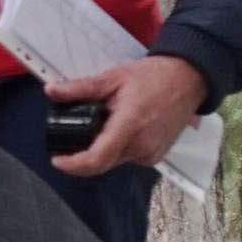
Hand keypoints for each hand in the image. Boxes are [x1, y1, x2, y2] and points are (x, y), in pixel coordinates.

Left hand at [43, 55, 208, 177]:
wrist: (189, 79)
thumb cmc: (155, 76)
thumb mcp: (114, 78)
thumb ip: (81, 88)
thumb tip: (52, 91)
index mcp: (130, 126)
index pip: (96, 159)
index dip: (73, 165)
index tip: (57, 160)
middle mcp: (142, 145)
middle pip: (102, 163)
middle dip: (83, 155)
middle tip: (72, 138)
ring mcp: (151, 153)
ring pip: (114, 162)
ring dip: (102, 150)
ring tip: (103, 125)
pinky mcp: (156, 156)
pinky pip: (128, 158)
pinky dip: (118, 148)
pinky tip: (119, 130)